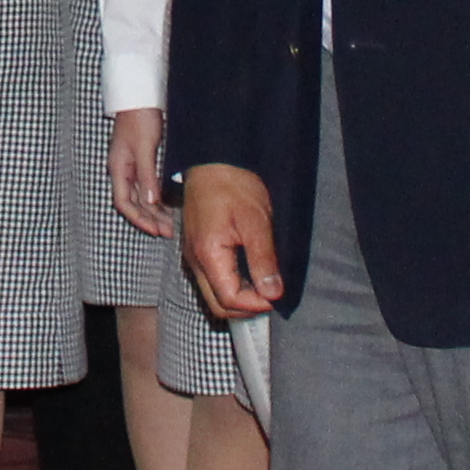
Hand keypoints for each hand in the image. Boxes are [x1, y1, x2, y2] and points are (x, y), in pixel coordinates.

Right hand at [107, 110, 174, 241]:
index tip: (155, 230)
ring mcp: (133, 165)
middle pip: (135, 203)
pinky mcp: (144, 160)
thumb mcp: (144, 147)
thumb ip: (147, 175)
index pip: (124, 203)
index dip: (138, 219)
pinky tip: (170, 204)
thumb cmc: (139, 117)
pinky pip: (150, 185)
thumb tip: (151, 203)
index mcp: (118, 168)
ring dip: (156, 211)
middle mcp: (124, 170)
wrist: (142, 95)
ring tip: (172, 223)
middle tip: (168, 231)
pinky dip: (159, 197)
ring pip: (143, 196)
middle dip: (150, 219)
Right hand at [180, 163, 283, 320]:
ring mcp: (193, 256)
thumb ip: (263, 260)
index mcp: (207, 254)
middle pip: (217, 305)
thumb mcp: (256, 222)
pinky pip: (212, 279)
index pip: (229, 300)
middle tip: (271, 297)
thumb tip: (273, 293)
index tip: (277, 297)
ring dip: (239, 297)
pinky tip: (250, 273)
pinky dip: (231, 284)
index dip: (255, 305)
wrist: (214, 161)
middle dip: (246, 308)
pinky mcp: (197, 249)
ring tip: (263, 285)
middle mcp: (194, 260)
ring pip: (213, 294)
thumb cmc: (233, 185)